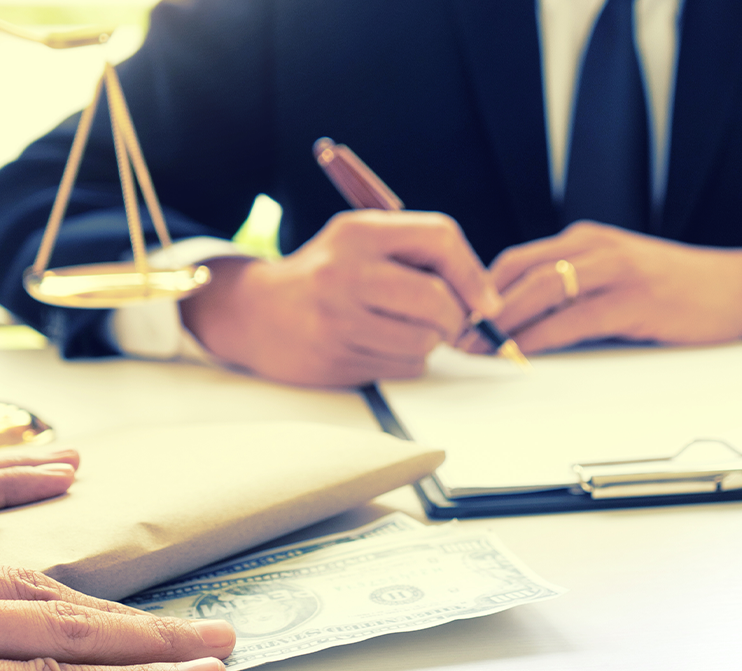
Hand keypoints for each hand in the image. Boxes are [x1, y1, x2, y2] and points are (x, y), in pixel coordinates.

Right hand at [180, 210, 500, 385]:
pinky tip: (379, 346)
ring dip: (429, 343)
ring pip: (424, 341)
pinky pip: (402, 368)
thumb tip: (484, 298)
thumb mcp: (363, 242)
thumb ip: (418, 253)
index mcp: (358, 232)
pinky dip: (405, 361)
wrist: (256, 313)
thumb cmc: (326, 274)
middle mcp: (345, 272)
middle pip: (437, 300)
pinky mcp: (335, 359)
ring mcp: (337, 319)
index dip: (473, 272)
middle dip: (455, 318)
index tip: (485, 301)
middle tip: (449, 322)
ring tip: (403, 330)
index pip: (439, 238)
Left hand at [475, 222, 741, 353]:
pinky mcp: (634, 301)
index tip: (456, 317)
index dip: (481, 289)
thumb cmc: (677, 289)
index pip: (517, 259)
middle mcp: (596, 248)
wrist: (738, 286)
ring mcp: (616, 271)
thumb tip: (523, 322)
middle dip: (482, 308)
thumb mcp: (619, 277)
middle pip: (520, 272)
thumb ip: (577, 290)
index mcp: (587, 240)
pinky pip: (575, 319)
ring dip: (505, 323)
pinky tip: (524, 356)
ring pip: (542, 291)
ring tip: (480, 349)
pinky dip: (542, 338)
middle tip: (455, 338)